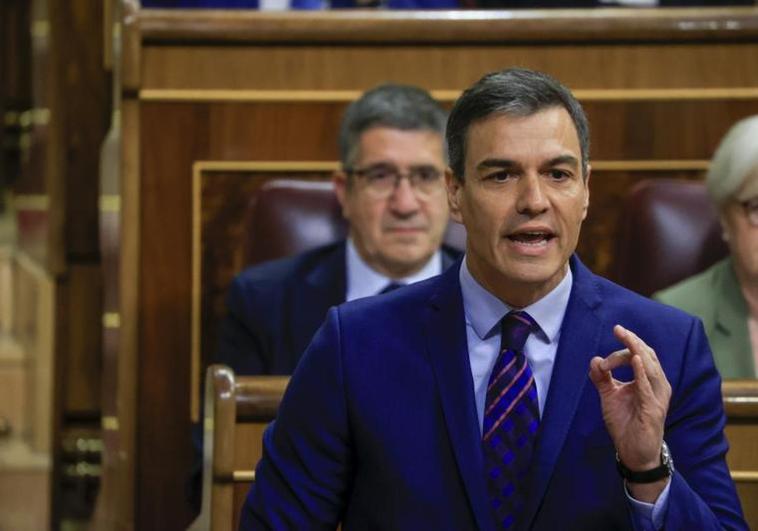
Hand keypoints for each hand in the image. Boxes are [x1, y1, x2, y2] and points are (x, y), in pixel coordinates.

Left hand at [589, 325, 671, 500]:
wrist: (633, 452)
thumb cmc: (625, 423)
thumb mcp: (609, 396)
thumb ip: (601, 378)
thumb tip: (594, 360)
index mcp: (648, 381)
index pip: (638, 356)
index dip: (622, 349)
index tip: (603, 356)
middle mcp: (657, 386)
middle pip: (647, 356)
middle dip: (632, 341)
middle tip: (618, 329)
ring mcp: (657, 397)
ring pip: (651, 367)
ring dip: (635, 351)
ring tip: (627, 338)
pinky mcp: (653, 409)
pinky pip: (648, 387)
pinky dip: (642, 373)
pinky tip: (635, 360)